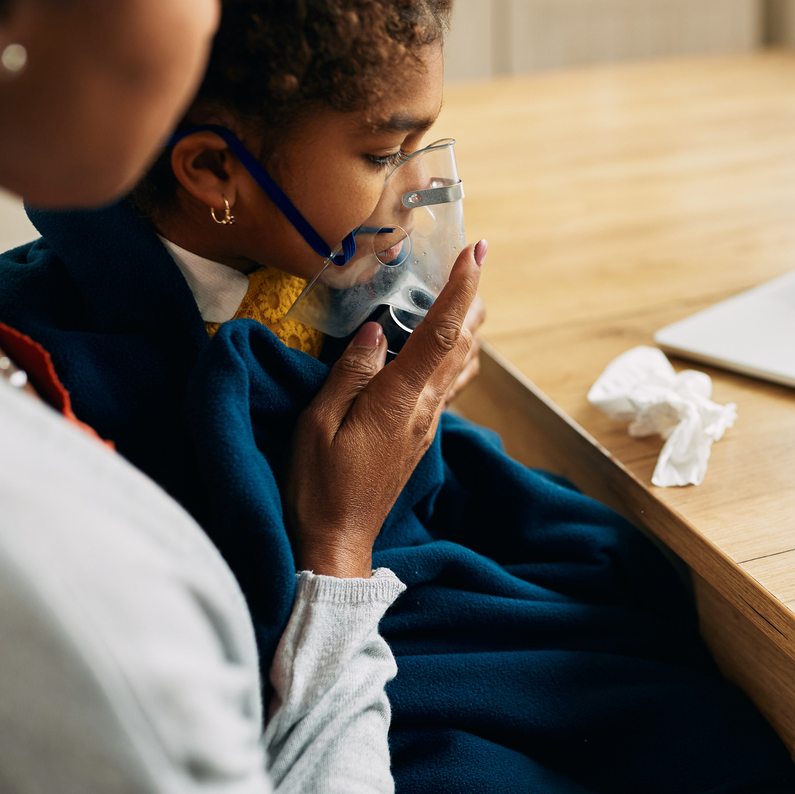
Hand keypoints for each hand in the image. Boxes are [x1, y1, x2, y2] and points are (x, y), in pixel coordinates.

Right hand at [284, 239, 486, 577]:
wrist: (335, 541)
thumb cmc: (317, 485)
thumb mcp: (319, 424)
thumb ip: (351, 373)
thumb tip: (377, 330)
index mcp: (399, 400)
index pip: (440, 333)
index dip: (460, 289)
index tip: (476, 252)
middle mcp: (424, 408)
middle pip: (462, 344)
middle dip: (473, 299)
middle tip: (477, 260)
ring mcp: (426, 423)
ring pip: (461, 364)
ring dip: (469, 326)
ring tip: (470, 293)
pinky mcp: (419, 434)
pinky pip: (448, 384)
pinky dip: (455, 353)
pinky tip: (449, 347)